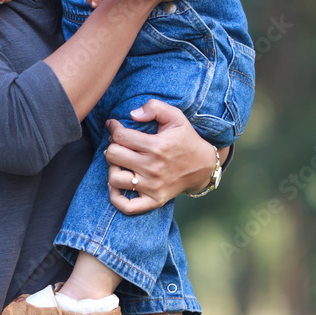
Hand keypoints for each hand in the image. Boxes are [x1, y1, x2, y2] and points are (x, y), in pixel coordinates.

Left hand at [104, 100, 224, 213]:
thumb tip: (132, 114)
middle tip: (119, 143)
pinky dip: (116, 196)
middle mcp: (153, 168)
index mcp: (156, 146)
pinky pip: (127, 206)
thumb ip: (154, 107)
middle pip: (113, 155)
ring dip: (112, 167)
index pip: (120, 136)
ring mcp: (153, 187)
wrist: (203, 166)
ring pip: (114, 178)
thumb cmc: (185, 138)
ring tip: (120, 161)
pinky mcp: (154, 200)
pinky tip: (116, 184)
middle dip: (112, 145)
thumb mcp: (175, 116)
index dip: (113, 127)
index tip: (114, 125)